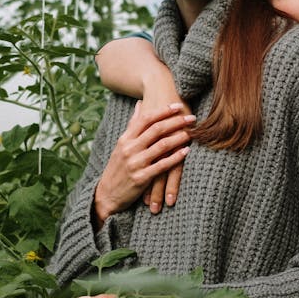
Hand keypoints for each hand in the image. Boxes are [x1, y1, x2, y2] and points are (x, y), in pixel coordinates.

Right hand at [94, 102, 195, 221]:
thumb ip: (132, 125)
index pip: (146, 119)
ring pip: (161, 146)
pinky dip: (175, 158)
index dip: (163, 111)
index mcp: (125, 139)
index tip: (178, 105)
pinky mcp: (141, 178)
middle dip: (176, 121)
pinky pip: (162, 165)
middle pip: (156, 129)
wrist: (107, 194)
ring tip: (191, 133)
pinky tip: (186, 152)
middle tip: (191, 117)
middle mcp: (129, 148)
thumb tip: (140, 103)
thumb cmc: (118, 167)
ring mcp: (135, 163)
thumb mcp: (122, 145)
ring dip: (178, 138)